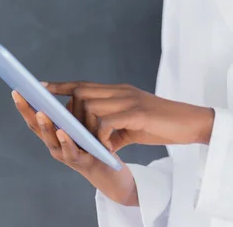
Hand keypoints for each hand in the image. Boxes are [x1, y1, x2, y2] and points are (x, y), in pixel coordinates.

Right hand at [11, 89, 139, 206]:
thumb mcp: (77, 124)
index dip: (25, 105)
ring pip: (51, 140)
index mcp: (53, 133)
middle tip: (20, 95)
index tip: (17, 89)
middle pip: (36, 128)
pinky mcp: (81, 161)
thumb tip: (61, 93)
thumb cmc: (92, 142)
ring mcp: (65, 154)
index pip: (35, 117)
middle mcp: (54, 144)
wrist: (108, 167)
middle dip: (27, 111)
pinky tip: (62, 131)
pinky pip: (71, 151)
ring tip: (40, 112)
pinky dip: (65, 141)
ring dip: (45, 126)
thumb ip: (68, 112)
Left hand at [40, 80, 214, 152]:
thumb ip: (113, 127)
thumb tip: (95, 139)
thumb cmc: (162, 124)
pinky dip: (101, 136)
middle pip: (82, 93)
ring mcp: (128, 100)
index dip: (62, 86)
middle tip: (66, 129)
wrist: (190, 122)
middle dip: (69, 111)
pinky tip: (107, 148)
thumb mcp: (133, 125)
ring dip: (85, 127)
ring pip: (90, 106)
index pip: (84, 84)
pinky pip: (107, 122)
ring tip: (88, 143)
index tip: (42, 88)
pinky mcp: (137, 113)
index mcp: (119, 91)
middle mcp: (120, 91)